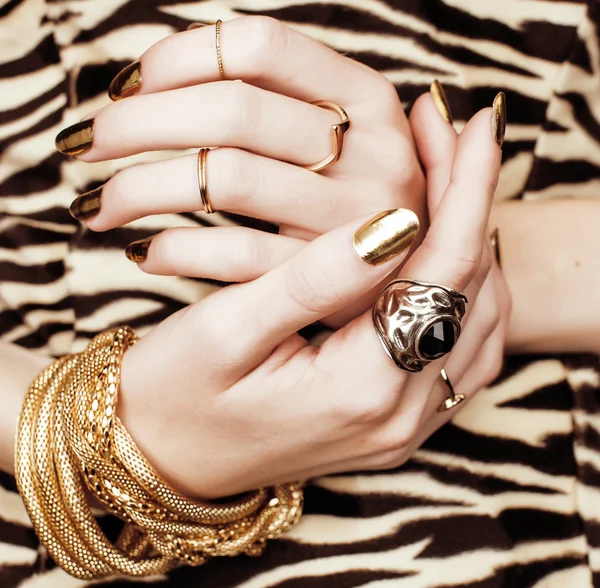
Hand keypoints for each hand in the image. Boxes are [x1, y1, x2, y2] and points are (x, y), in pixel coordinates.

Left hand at [58, 16, 425, 325]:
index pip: (258, 45)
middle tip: (88, 143)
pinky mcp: (329, 281)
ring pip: (225, 179)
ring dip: (139, 188)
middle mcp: (370, 151)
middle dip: (137, 122)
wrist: (408, 283)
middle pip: (231, 110)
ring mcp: (352, 219)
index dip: (178, 56)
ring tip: (100, 205)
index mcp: (368, 98)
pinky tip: (146, 253)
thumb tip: (165, 72)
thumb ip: (281, 102)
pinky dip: (175, 251)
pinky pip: (234, 254)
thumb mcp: (343, 137)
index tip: (129, 88)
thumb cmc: (354, 201)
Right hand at [115, 104, 506, 499]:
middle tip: (454, 138)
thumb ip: (312, 280)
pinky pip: (463, 354)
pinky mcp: (394, 424)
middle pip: (474, 292)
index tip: (477, 124)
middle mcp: (398, 417)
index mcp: (359, 389)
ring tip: (451, 185)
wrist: (163, 461)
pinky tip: (443, 256)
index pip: (445, 273)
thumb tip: (394, 221)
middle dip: (473, 206)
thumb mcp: (226, 330)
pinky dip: (466, 295)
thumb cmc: (174, 395)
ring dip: (473, 249)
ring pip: (481, 325)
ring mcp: (402, 427)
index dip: (466, 191)